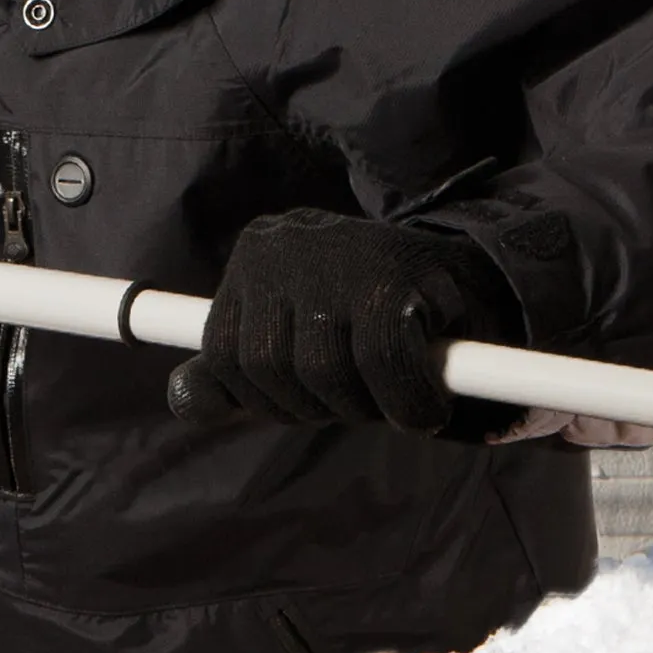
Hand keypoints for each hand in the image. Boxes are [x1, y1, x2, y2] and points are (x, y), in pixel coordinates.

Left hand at [166, 210, 522, 435]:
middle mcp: (286, 244)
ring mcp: (338, 257)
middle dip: (313, 405)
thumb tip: (183, 398)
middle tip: (358, 399)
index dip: (264, 396)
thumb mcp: (291, 340)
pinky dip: (409, 405)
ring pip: (321, 372)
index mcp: (255, 252)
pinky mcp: (391, 279)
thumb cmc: (367, 320)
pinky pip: (384, 369)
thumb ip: (234, 373)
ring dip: (364, 408)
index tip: (308, 399)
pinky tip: (427, 408)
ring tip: (392, 397)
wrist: (469, 283)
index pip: (223, 353)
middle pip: (267, 367)